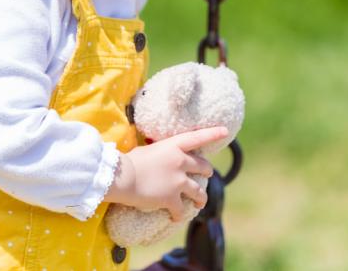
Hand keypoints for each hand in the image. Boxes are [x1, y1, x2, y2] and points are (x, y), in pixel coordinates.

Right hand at [105, 126, 226, 220]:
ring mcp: (178, 180)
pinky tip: (176, 218)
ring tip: (200, 203)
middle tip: (207, 175)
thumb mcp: (147, 150)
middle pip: (203, 166)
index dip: (213, 133)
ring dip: (201, 198)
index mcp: (173, 146)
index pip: (197, 137)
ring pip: (199, 192)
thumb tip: (158, 156)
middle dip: (207, 172)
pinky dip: (179, 215)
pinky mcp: (172, 198)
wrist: (122, 177)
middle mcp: (180, 161)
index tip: (225, 131)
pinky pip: (181, 209)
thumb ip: (159, 153)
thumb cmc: (128, 161)